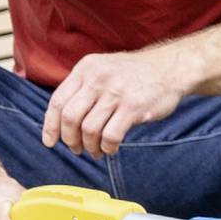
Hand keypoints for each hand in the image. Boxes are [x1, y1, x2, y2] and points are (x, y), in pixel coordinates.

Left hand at [42, 48, 188, 158]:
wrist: (170, 68)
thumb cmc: (134, 74)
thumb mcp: (103, 68)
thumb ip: (82, 87)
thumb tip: (59, 120)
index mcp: (86, 68)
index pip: (58, 101)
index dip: (50, 125)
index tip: (50, 141)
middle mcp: (98, 78)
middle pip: (70, 117)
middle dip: (70, 139)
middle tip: (76, 149)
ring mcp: (116, 92)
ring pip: (89, 130)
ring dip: (89, 147)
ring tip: (96, 151)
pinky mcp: (134, 107)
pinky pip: (110, 136)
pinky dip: (107, 148)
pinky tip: (111, 149)